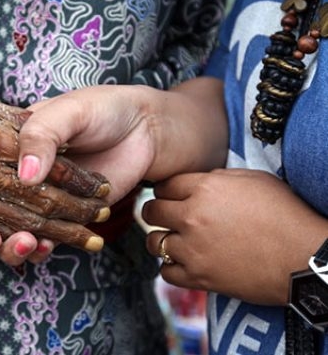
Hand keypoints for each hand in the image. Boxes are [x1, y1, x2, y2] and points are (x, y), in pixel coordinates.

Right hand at [0, 79, 227, 261]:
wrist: (148, 127)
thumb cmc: (102, 109)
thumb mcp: (66, 111)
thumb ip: (41, 136)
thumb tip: (24, 177)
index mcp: (9, 150)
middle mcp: (20, 179)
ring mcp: (43, 201)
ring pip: (13, 234)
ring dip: (10, 247)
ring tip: (24, 245)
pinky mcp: (68, 217)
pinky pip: (47, 241)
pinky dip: (43, 250)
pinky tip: (46, 249)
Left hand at [142, 168, 327, 305]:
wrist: (304, 257)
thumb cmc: (286, 215)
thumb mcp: (253, 180)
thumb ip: (217, 179)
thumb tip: (198, 182)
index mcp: (205, 189)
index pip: (164, 186)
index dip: (166, 191)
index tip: (170, 197)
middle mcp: (192, 217)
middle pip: (151, 211)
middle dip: (156, 212)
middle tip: (165, 217)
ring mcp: (193, 249)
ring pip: (153, 242)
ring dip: (161, 240)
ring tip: (173, 241)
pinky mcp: (199, 277)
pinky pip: (165, 272)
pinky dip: (171, 268)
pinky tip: (183, 263)